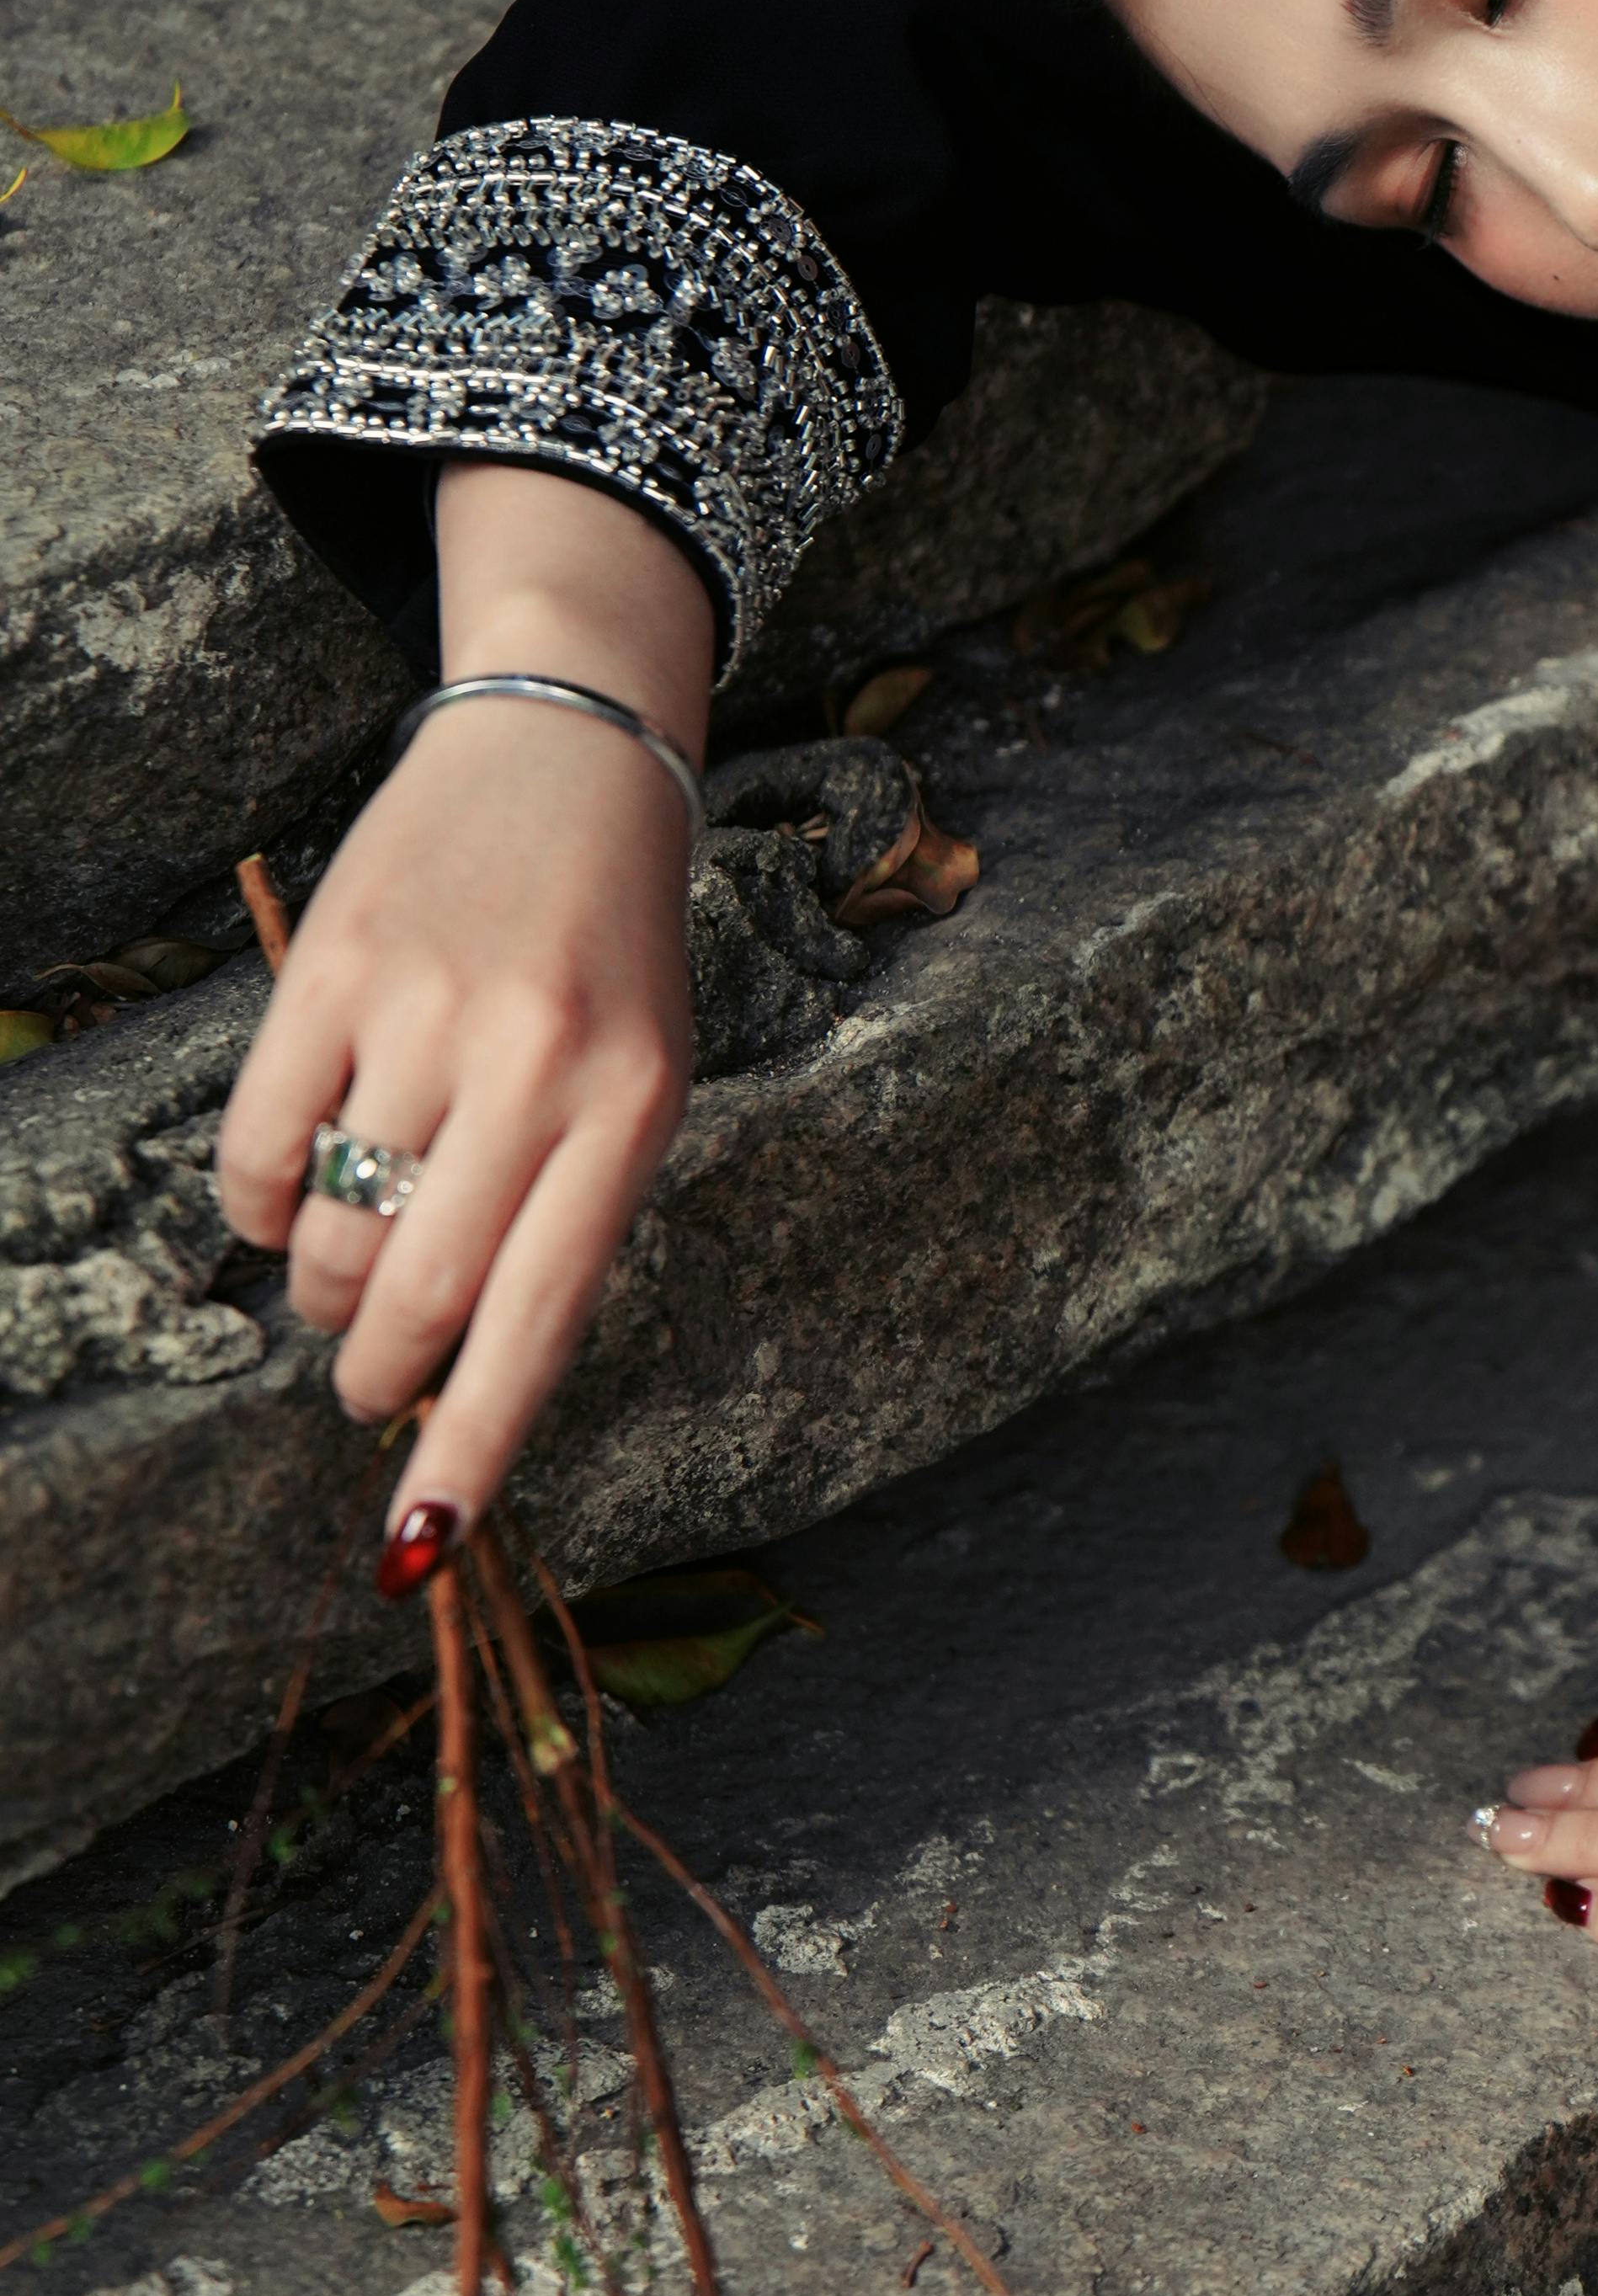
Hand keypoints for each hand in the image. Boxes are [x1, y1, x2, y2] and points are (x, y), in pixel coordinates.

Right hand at [213, 469, 709, 1546]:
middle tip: (364, 1373)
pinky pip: (258, 1150)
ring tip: (349, 1251)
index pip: (543, 1318)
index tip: (422, 1540)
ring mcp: (428, 1014)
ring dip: (324, 1282)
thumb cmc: (610, 954)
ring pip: (330, 1235)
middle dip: (376, 1367)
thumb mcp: (641, 1081)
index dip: (473, 1440)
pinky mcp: (330, 968)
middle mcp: (537, 1066)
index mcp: (632, 1111)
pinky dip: (261, 1202)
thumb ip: (567, 1217)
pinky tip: (296, 1179)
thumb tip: (462, 1378)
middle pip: (415, 1296)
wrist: (566, 755)